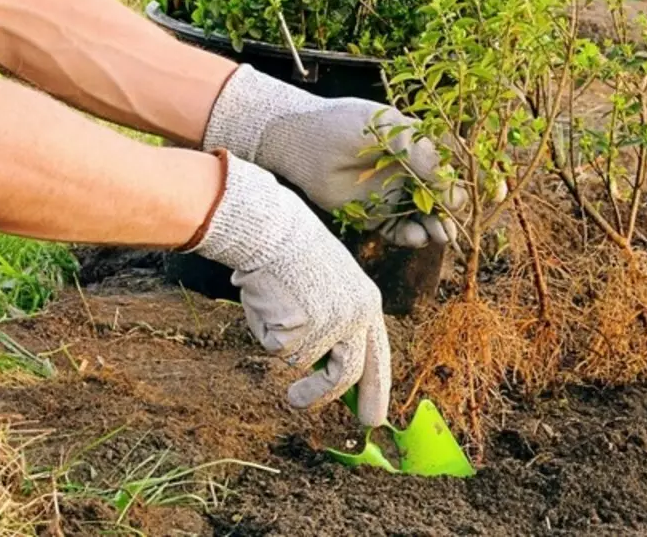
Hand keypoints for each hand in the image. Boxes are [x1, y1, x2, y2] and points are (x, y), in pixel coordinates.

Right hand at [187, 151, 390, 424]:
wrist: (273, 229)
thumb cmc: (294, 256)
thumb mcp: (330, 288)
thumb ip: (336, 325)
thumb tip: (327, 370)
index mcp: (368, 304)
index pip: (378, 355)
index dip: (376, 388)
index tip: (374, 416)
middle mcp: (356, 316)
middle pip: (349, 373)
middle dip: (328, 398)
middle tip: (303, 407)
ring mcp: (330, 324)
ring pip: (305, 363)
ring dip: (289, 359)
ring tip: (279, 335)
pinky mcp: (302, 328)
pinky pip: (279, 349)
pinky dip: (268, 333)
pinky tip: (269, 304)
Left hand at [202, 65, 464, 247]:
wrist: (297, 142)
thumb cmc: (343, 125)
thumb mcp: (389, 132)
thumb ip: (422, 156)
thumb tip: (452, 186)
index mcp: (419, 143)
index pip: (457, 163)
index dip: (478, 179)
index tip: (496, 194)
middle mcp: (410, 170)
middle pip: (446, 195)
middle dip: (458, 210)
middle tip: (463, 222)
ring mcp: (393, 193)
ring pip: (426, 216)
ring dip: (438, 227)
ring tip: (442, 235)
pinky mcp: (373, 214)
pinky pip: (400, 230)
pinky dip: (412, 236)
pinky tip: (417, 237)